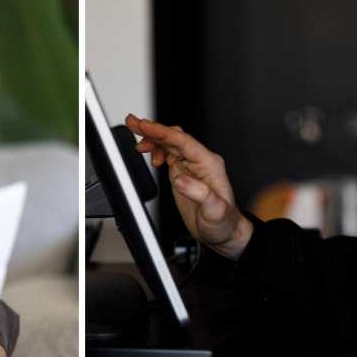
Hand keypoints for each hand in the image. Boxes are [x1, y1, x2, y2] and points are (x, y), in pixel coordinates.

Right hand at [125, 114, 252, 258]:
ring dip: (152, 138)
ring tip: (137, 143)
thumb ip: (199, 193)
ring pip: (169, 143)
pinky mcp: (182, 172)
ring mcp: (190, 166)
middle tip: (133, 123)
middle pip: (174, 137)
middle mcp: (200, 161)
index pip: (183, 142)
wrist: (223, 232)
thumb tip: (179, 178)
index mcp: (209, 164)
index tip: (145, 127)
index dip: (163, 132)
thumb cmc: (223, 222)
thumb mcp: (215, 211)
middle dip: (153, 129)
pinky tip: (149, 155)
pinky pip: (168, 153)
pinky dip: (156, 150)